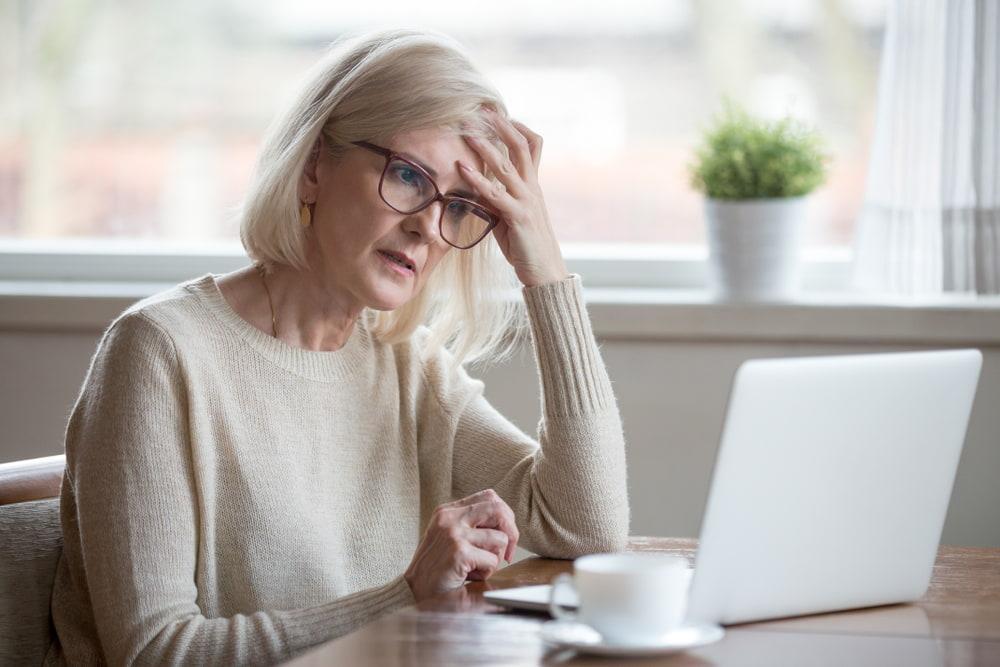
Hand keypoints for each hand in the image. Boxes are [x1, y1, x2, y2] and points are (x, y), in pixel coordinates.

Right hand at [404, 489, 519, 601]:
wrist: (413, 591)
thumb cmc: (437, 568)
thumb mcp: (449, 537)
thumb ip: (471, 525)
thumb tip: (507, 523)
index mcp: (447, 511)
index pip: (489, 497)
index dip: (505, 516)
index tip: (504, 536)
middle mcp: (450, 518)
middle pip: (498, 509)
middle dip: (511, 532)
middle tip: (506, 553)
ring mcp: (454, 533)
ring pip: (500, 538)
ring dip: (496, 559)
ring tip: (477, 568)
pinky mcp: (459, 552)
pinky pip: (493, 560)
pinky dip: (487, 573)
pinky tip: (470, 576)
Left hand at [459, 109, 568, 286]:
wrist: (545, 271)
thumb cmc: (525, 245)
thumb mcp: (508, 217)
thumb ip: (496, 199)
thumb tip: (476, 187)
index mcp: (533, 186)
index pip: (532, 146)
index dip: (518, 127)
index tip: (500, 114)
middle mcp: (532, 188)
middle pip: (521, 147)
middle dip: (501, 126)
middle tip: (483, 109)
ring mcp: (527, 201)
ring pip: (506, 166)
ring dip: (485, 147)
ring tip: (467, 132)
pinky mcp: (518, 217)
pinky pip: (496, 194)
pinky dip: (477, 179)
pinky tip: (462, 169)